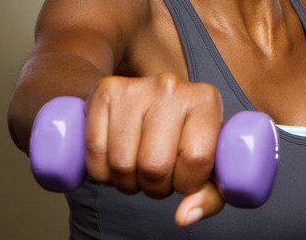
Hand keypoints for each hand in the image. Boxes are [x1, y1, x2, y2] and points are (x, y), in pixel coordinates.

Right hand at [84, 73, 223, 226]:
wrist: (155, 94)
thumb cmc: (186, 132)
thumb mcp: (210, 159)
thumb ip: (209, 194)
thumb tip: (184, 217)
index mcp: (205, 100)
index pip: (196, 159)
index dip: (186, 183)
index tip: (184, 178)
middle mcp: (171, 88)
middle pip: (154, 165)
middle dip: (154, 186)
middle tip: (157, 178)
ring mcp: (135, 88)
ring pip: (121, 162)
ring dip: (126, 182)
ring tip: (137, 170)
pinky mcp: (105, 92)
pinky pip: (94, 151)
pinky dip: (101, 172)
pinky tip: (115, 164)